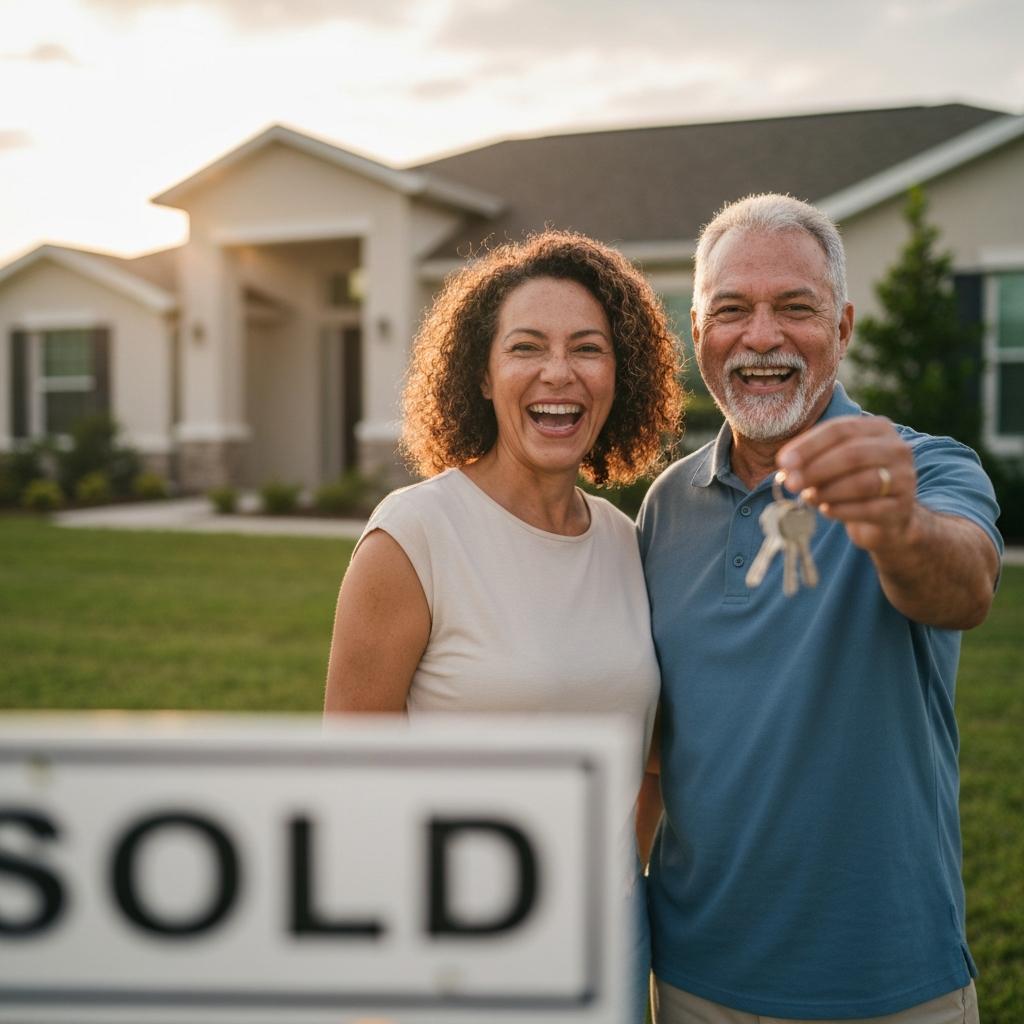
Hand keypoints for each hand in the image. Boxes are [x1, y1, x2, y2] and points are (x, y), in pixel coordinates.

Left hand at [775, 415, 916, 551]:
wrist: (887, 517)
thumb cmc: (852, 482)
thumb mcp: (834, 462)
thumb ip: (812, 459)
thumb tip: (785, 466)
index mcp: (877, 429)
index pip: (840, 429)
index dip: (809, 445)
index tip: (783, 462)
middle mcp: (897, 449)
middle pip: (852, 454)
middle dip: (816, 469)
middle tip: (790, 483)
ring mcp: (905, 478)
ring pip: (863, 482)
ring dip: (828, 491)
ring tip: (807, 497)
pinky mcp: (902, 507)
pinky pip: (869, 509)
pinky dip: (842, 510)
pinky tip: (825, 510)